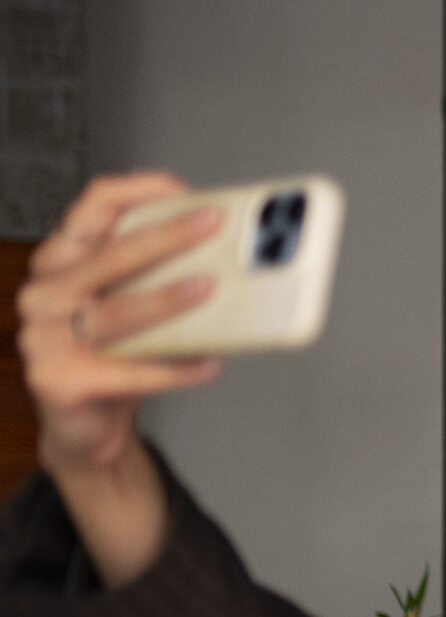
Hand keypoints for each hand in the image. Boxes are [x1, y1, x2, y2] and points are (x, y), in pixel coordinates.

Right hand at [22, 173, 223, 477]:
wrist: (85, 425)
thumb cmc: (113, 354)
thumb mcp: (131, 303)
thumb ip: (158, 276)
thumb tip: (230, 257)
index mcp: (63, 259)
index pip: (93, 206)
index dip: (140, 191)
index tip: (187, 193)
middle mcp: (46, 290)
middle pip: (111, 254)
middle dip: (166, 236)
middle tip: (213, 226)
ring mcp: (43, 335)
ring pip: (116, 312)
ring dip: (167, 299)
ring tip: (210, 291)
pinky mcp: (57, 379)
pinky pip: (126, 370)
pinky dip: (173, 367)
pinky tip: (208, 363)